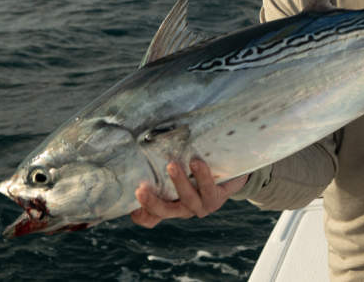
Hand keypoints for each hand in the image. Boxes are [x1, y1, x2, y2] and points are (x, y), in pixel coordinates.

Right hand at [130, 158, 248, 227]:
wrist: (233, 171)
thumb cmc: (199, 167)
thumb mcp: (179, 168)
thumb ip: (162, 165)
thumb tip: (143, 146)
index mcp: (170, 204)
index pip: (150, 217)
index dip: (140, 214)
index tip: (130, 199)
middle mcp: (183, 209)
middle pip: (164, 211)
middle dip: (151, 202)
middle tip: (139, 190)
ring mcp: (201, 206)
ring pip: (187, 199)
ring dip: (179, 182)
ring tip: (171, 165)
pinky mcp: (217, 198)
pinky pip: (208, 189)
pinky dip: (202, 176)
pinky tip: (196, 163)